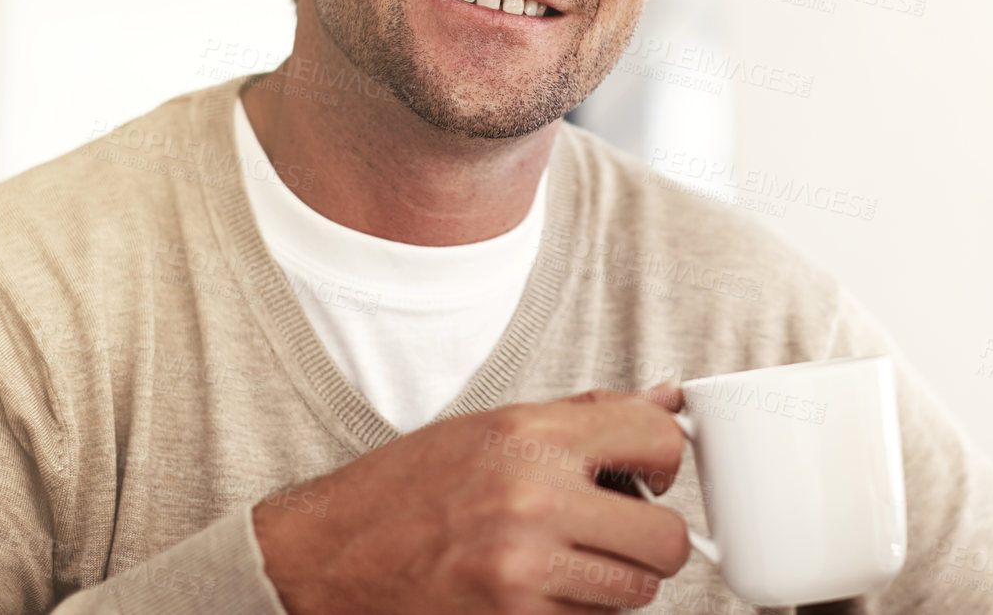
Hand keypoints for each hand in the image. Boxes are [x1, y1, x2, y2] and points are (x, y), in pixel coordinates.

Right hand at [253, 385, 692, 612]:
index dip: (667, 460)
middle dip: (650, 540)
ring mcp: (523, 571)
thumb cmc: (405, 487)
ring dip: (615, 583)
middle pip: (666, 539)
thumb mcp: (493, 427)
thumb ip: (586, 415)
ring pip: (635, 593)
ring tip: (568, 560)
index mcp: (530, 436)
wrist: (324, 555)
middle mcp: (532, 499)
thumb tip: (668, 400)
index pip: (659, 439)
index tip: (650, 474)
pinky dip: (578, 613)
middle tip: (617, 532)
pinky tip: (539, 590)